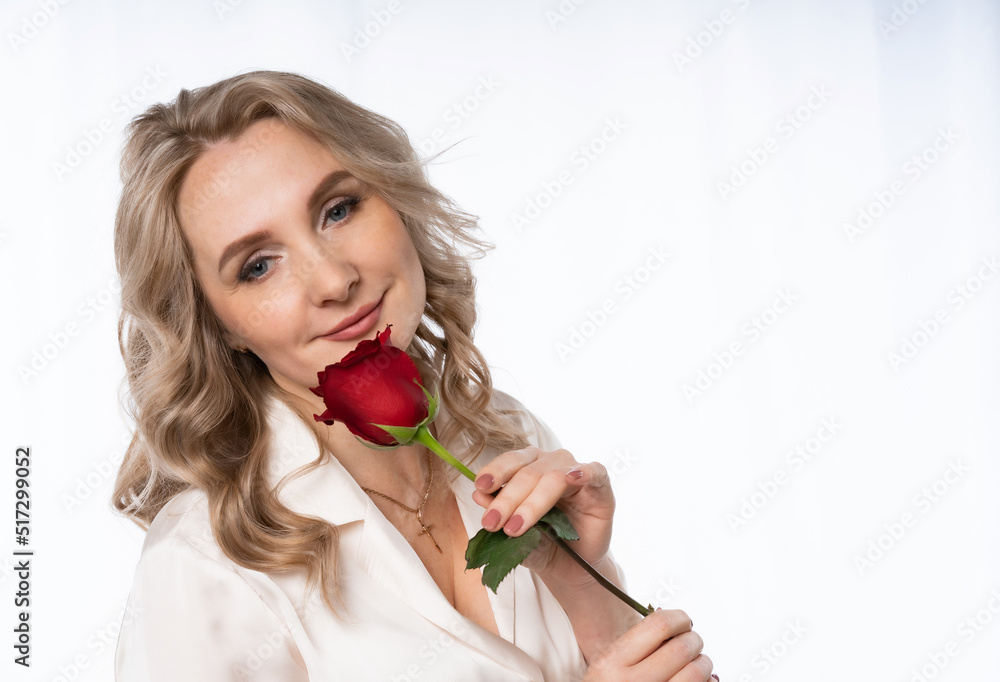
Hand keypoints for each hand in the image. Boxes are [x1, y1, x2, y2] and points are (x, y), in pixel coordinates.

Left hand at [472, 446, 614, 586]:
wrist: (572, 568)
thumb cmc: (543, 544)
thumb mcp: (514, 532)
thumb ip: (498, 512)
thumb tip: (478, 494)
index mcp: (528, 466)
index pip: (510, 462)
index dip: (495, 472)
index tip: (480, 487)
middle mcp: (551, 463)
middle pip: (527, 473)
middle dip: (508, 499)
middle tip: (492, 522)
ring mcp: (577, 472)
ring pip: (553, 477)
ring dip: (532, 503)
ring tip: (515, 527)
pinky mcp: (600, 486)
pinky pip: (594, 472)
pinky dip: (583, 473)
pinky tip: (571, 479)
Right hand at [582, 609, 715, 681]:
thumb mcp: (608, 665)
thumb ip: (636, 644)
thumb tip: (675, 626)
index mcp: (612, 662)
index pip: (658, 626)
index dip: (678, 619)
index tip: (682, 621)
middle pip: (682, 648)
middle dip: (693, 640)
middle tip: (692, 641)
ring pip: (697, 672)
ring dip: (702, 663)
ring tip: (696, 663)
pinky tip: (696, 680)